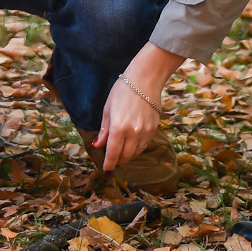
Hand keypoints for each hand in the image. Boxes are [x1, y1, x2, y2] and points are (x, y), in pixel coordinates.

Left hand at [95, 42, 182, 170]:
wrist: (145, 79)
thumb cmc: (122, 90)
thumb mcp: (108, 108)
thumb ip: (104, 130)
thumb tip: (98, 145)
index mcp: (118, 127)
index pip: (112, 153)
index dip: (108, 164)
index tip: (106, 170)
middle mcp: (133, 132)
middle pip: (125, 156)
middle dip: (117, 161)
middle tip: (112, 162)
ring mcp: (145, 132)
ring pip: (135, 153)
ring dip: (127, 156)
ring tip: (121, 155)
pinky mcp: (154, 129)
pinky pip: (144, 145)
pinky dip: (136, 149)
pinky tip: (131, 145)